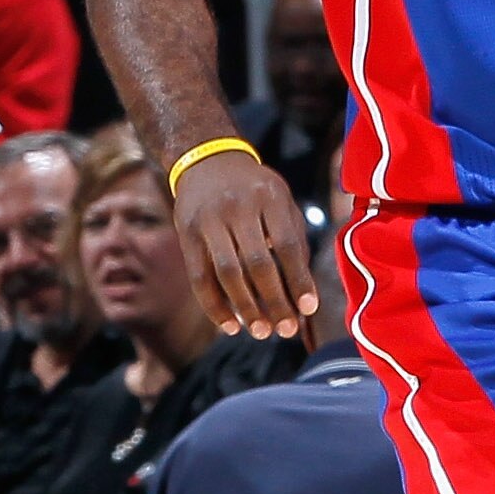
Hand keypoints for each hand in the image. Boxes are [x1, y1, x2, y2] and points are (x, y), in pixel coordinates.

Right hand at [171, 150, 317, 338]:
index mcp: (269, 197)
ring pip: (227, 273)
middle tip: (285, 330)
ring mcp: (208, 220)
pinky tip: (230, 326)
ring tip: (261, 332)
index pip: (287, 245)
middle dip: (273, 301)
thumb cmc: (256, 191)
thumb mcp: (281, 202)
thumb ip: (295, 241)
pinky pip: (200, 277)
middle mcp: (237, 207)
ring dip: (245, 308)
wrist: (207, 161)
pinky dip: (214, 306)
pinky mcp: (187, 234)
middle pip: (257, 263)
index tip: (308, 309)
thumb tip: (305, 295)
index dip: (299, 280)